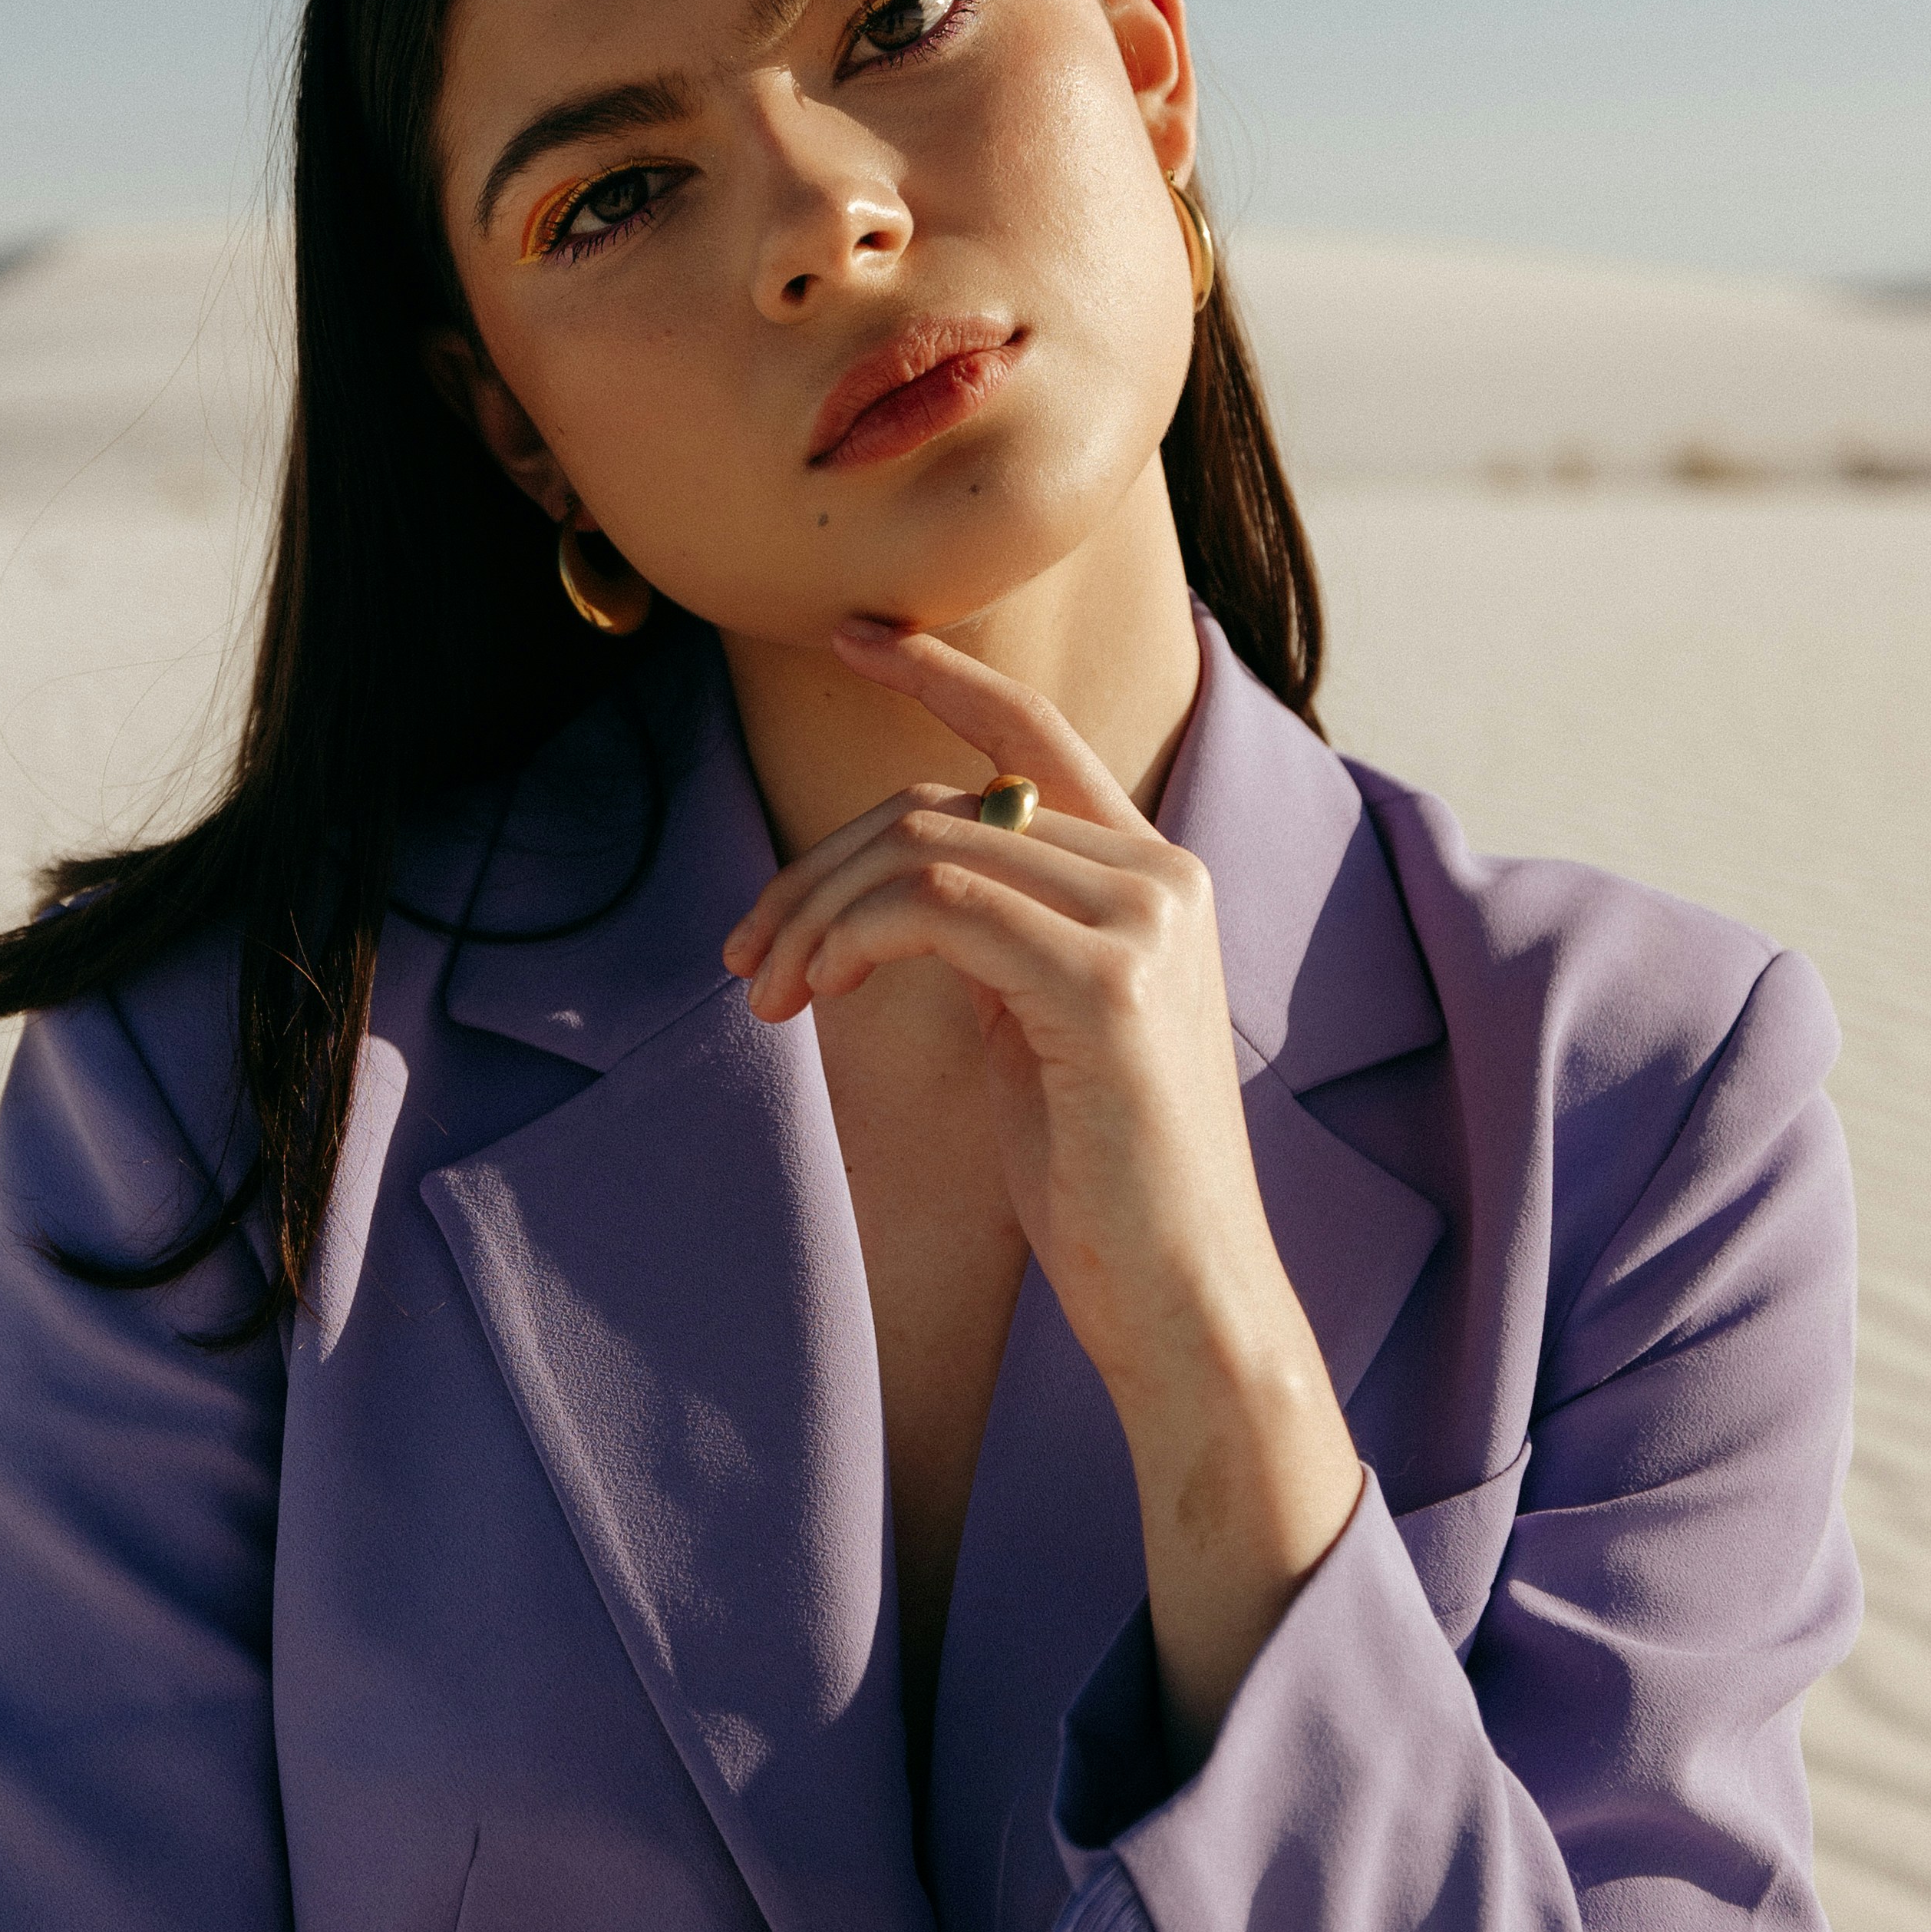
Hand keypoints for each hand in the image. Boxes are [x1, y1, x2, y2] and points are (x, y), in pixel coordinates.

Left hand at [722, 619, 1361, 1757]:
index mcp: (1157, 880)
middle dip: (819, 868)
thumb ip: (1000, 939)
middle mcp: (1164, 879)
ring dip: (818, 913)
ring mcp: (1147, 925)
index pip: (1034, 739)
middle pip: (947, 804)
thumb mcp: (1042, 1031)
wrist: (1183, 1298)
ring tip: (767, 993)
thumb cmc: (1104, 1186)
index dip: (941, 675)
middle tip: (747, 954)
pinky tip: (819, 993)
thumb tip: (897, 885)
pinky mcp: (1108, 985)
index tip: (850, 634)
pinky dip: (855, 937)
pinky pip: (938, 906)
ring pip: (929, 848)